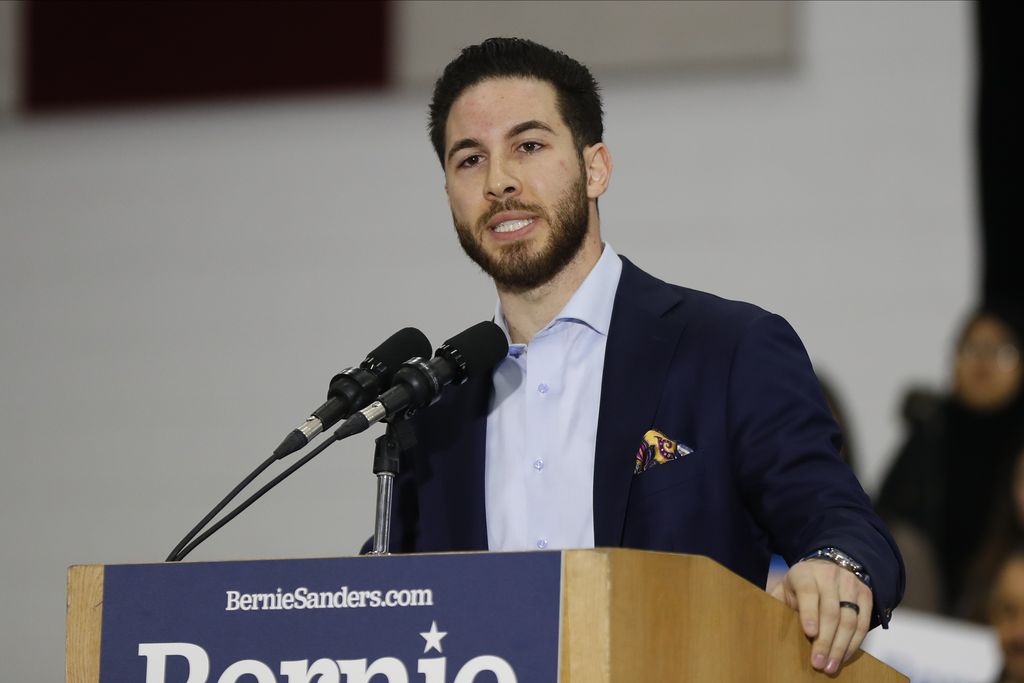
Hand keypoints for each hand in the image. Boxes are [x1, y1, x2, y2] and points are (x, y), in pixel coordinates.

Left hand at [769, 558, 871, 674]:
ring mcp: (850, 584)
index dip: (809, 612)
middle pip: (831, 611)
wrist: (827, 568)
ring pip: (849, 619)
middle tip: (818, 662)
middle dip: (825, 640)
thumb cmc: (800, 585)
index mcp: (805, 573)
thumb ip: (775, 601)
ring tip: (831, 665)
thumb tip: (759, 620)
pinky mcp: (866, 595)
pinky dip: (854, 643)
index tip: (809, 633)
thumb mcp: (784, 587)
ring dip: (841, 646)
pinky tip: (844, 656)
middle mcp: (830, 575)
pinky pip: (863, 623)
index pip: (808, 592)